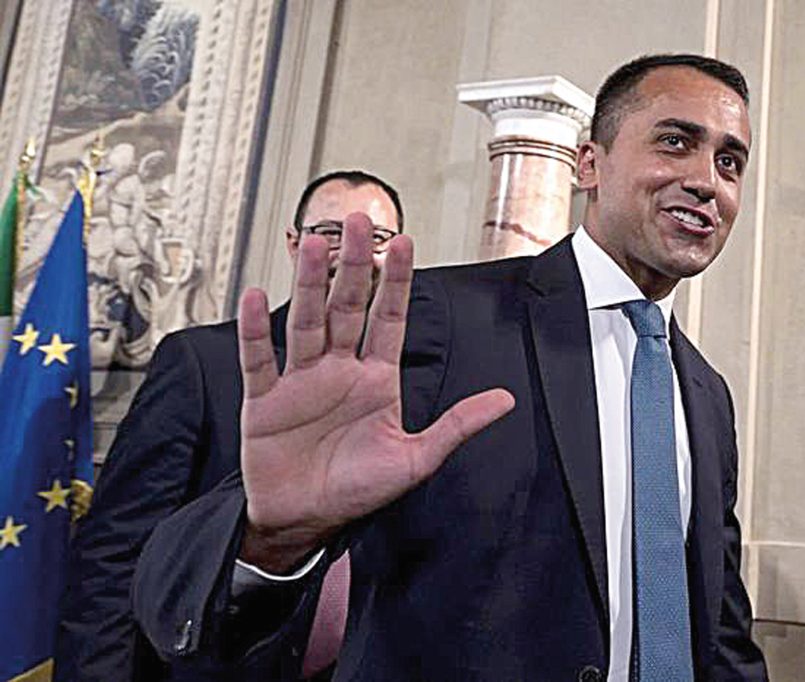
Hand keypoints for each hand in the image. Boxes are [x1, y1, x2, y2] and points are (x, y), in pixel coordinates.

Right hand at [237, 215, 513, 571]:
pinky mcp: (265, 401)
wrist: (304, 522)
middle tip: (358, 221)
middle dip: (353, 264)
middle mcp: (338, 371)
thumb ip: (457, 425)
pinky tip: (256, 297)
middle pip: (345, 307)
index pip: (388, 319)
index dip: (396, 283)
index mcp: (376, 379)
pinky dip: (255, 331)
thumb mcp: (416, 459)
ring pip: (305, 322)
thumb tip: (505, 400)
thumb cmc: (356, 490)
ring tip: (314, 245)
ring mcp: (300, 381)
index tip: (404, 244)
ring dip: (309, 284)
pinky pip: (259, 360)